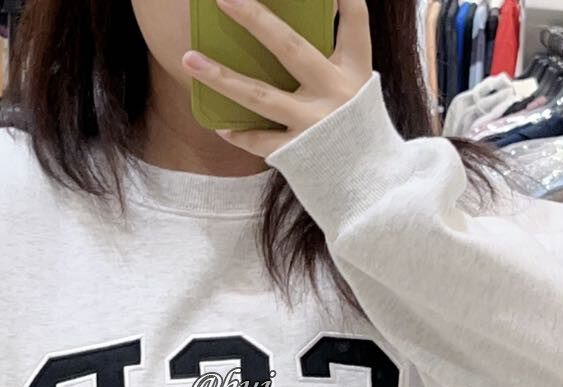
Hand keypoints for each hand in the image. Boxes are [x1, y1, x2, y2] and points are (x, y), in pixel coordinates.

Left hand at [182, 0, 372, 157]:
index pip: (355, 21)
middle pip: (289, 48)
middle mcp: (335, 93)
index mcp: (354, 71)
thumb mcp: (359, 92)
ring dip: (221, 77)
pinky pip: (259, 141)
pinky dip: (239, 134)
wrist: (373, 191)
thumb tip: (288, 40)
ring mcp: (313, 124)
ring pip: (260, 96)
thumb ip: (334, 64)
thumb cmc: (360, 135)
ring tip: (189, 59)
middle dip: (255, 19)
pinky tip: (219, 125)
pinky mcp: (298, 154)